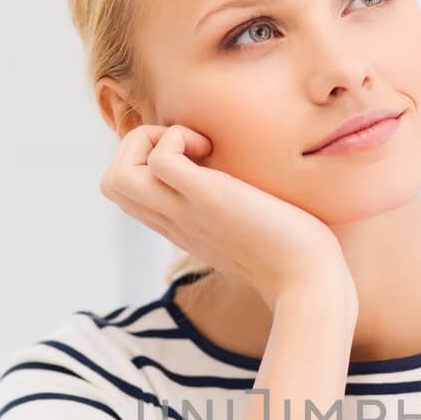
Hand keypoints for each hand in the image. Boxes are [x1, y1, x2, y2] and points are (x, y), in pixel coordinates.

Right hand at [99, 121, 353, 310]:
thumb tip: (240, 178)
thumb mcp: (249, 223)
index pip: (128, 191)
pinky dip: (178, 139)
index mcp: (179, 225)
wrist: (310, 280)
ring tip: (196, 146)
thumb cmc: (293, 253)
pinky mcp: (206, 201)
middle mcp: (173, 220)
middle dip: (137, 146)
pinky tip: (213, 150)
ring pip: (116, 176)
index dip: (147, 160)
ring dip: (148, 142)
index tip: (193, 156)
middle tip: (188, 147)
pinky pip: (160, 159)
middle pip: (111, 182)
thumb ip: (232, 204)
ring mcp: (184, 212)